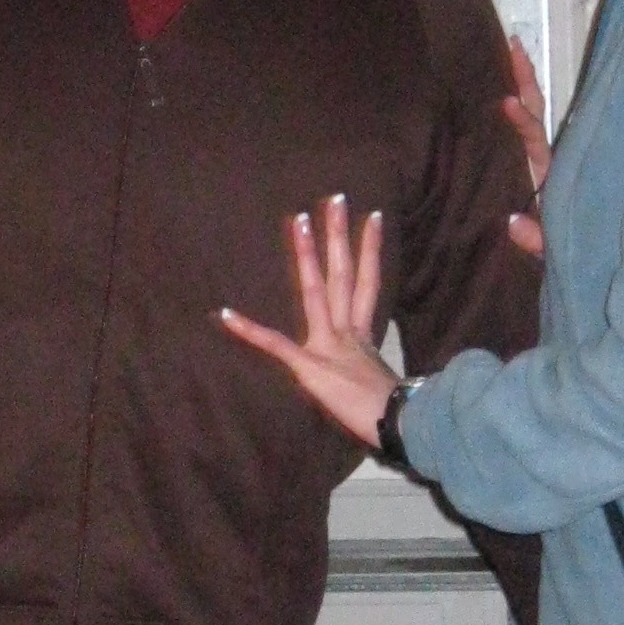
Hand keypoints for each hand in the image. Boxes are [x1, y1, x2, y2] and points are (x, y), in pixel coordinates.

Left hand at [219, 194, 399, 448]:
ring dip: (307, 255)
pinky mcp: (310, 367)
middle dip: (338, 235)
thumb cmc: (393, 412)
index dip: (370, 249)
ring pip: (316, 291)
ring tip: (299, 221)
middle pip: (344, 274)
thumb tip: (381, 373)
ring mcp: (328, 345)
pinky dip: (249, 331)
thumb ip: (372, 368)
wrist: (398, 425)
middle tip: (335, 199)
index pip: (368, 282)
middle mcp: (346, 331)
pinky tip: (224, 314)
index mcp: (362, 334)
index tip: (372, 217)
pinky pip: (276, 346)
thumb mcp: (383, 382)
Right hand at [503, 38, 550, 258]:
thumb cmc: (568, 247)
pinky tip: (499, 80)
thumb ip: (536, 238)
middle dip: (525, 78)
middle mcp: (545, 159)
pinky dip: (517, 100)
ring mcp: (540, 159)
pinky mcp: (533, 163)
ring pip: (533, 112)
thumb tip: (511, 223)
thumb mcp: (551, 247)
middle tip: (513, 43)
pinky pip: (525, 126)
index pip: (534, 137)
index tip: (506, 102)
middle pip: (536, 110)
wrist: (583, 257)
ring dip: (522, 81)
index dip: (521, 120)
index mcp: (548, 173)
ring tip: (509, 48)